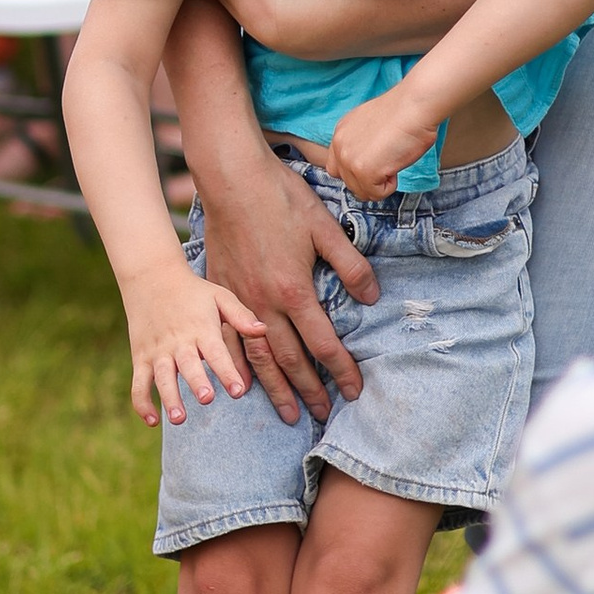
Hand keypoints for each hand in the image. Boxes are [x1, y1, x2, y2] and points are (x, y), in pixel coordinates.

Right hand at [127, 267, 266, 425]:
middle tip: (207, 398)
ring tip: (179, 418)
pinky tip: (152, 421)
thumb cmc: (193, 292)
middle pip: (188, 365)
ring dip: (169, 397)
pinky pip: (138, 383)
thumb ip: (240, 315)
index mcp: (201, 329)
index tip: (238, 390)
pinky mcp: (140, 358)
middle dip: (197, 382)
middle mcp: (178, 342)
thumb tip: (263, 330)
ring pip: (161, 377)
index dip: (227, 371)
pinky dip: (142, 402)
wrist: (151, 278)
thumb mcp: (219, 296)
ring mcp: (157, 351)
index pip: (216, 353)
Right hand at [197, 148, 374, 418]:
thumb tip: (373, 297)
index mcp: (295, 290)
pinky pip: (228, 341)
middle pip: (291, 361)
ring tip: (286, 413)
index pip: (325, 344)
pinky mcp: (220, 293)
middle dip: (310, 391)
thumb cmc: (280, 198)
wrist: (231, 179)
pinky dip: (238, 366)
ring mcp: (238, 302)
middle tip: (324, 414)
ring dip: (275, 389)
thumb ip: (351, 266)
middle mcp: (265, 305)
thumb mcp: (326, 227)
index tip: (356, 392)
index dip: (343, 371)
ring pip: (258, 358)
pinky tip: (243, 382)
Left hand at [327, 91, 432, 200]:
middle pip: (349, 183)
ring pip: (362, 191)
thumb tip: (367, 161)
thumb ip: (359, 143)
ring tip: (392, 159)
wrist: (414, 106)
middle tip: (387, 159)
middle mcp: (339, 147)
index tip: (374, 163)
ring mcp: (350, 160)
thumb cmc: (403, 112)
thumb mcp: (369, 124)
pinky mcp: (364, 172)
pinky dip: (390, 185)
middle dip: (369, 178)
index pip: (337, 167)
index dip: (357, 171)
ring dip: (380, 182)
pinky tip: (395, 163)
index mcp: (340, 134)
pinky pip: (377, 194)